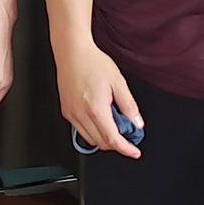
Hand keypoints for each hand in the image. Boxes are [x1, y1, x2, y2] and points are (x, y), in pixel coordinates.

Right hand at [56, 40, 142, 158]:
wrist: (72, 52)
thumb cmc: (93, 63)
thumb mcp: (118, 82)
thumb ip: (129, 106)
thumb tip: (137, 123)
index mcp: (95, 108)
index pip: (112, 139)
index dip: (125, 148)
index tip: (134, 152)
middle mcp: (80, 114)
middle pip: (101, 143)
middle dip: (117, 143)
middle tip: (128, 135)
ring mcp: (71, 114)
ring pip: (90, 139)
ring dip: (104, 139)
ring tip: (115, 125)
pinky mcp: (66, 112)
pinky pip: (81, 131)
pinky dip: (93, 132)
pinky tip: (101, 120)